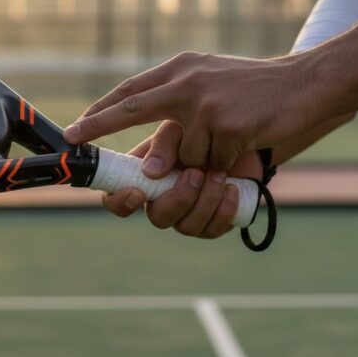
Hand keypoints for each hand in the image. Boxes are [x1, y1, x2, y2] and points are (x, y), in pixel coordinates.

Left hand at [65, 52, 314, 169]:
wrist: (306, 83)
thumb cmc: (258, 90)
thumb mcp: (213, 85)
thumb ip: (180, 109)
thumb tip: (150, 163)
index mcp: (182, 69)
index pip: (132, 90)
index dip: (102, 109)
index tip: (77, 126)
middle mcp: (188, 81)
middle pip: (132, 107)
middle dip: (98, 124)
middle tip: (73, 138)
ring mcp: (206, 102)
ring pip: (184, 152)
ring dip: (202, 158)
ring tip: (230, 136)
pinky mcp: (227, 124)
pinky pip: (212, 161)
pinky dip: (224, 161)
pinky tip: (243, 141)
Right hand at [100, 121, 263, 238]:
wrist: (242, 138)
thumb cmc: (203, 126)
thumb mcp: (180, 127)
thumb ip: (163, 144)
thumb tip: (151, 171)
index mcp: (143, 176)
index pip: (115, 198)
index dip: (119, 201)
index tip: (137, 193)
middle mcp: (161, 200)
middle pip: (157, 218)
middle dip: (178, 198)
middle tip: (195, 173)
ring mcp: (187, 215)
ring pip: (187, 227)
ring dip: (205, 200)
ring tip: (219, 174)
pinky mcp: (213, 223)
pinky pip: (212, 230)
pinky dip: (223, 210)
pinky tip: (232, 189)